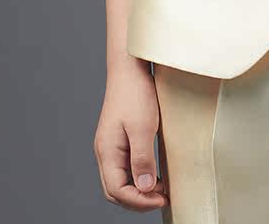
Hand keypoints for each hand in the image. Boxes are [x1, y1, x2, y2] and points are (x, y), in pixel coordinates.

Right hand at [93, 60, 168, 211]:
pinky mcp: (119, 139)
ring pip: (120, 180)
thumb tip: (144, 188)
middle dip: (138, 200)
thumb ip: (142, 159)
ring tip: (162, 190)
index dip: (139, 201)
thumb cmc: (135, 93)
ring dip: (139, 190)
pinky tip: (155, 174)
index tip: (162, 199)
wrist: (129, 67)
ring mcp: (111, 145)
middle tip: (163, 198)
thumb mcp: (143, 127)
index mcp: (106, 151)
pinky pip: (125, 167)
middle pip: (116, 190)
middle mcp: (105, 152)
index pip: (117, 191)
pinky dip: (138, 177)